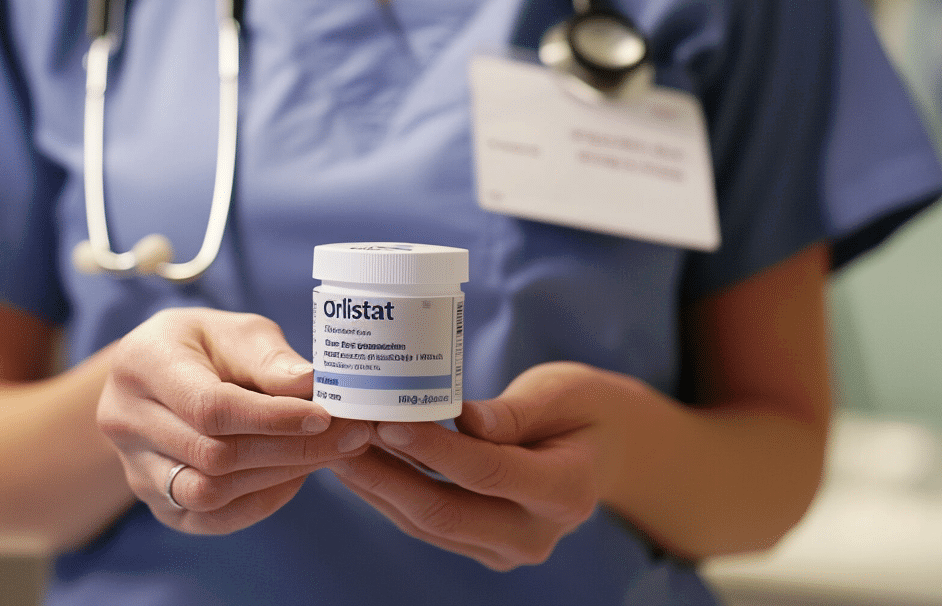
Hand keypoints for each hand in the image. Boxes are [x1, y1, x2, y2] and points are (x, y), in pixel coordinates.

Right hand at [98, 308, 372, 533]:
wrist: (161, 377)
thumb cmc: (206, 346)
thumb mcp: (237, 331)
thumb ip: (270, 358)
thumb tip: (311, 384)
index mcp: (141, 363)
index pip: (210, 407)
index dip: (273, 418)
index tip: (327, 415)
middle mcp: (123, 420)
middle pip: (213, 455)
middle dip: (290, 449)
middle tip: (349, 436)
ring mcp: (134, 468)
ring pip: (209, 493)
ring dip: (278, 477)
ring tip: (327, 453)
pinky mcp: (155, 503)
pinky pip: (209, 519)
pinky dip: (260, 502)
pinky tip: (294, 476)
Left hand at [330, 362, 628, 569]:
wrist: (604, 449)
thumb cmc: (583, 407)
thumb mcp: (561, 392)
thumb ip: (515, 411)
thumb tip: (463, 418)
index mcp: (567, 491)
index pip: (489, 473)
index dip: (433, 449)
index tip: (387, 420)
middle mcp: (536, 534)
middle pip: (446, 512)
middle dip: (385, 475)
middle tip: (341, 435)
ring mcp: (507, 549)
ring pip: (427, 524)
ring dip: (377, 485)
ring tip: (337, 443)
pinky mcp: (483, 548)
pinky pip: (427, 524)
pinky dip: (389, 492)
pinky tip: (359, 460)